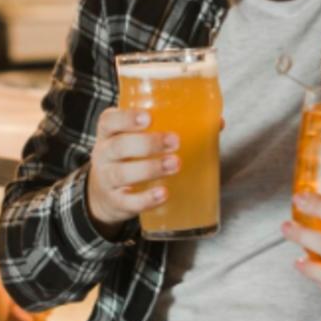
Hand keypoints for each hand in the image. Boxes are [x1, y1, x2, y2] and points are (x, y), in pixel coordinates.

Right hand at [84, 107, 178, 234]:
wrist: (104, 194)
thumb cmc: (130, 156)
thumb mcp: (138, 138)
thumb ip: (170, 126)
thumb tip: (216, 122)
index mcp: (109, 133)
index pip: (109, 121)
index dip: (126, 118)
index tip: (148, 117)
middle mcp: (103, 154)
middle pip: (118, 146)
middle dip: (147, 143)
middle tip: (174, 141)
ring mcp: (107, 180)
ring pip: (122, 173)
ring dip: (149, 168)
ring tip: (174, 164)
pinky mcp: (116, 202)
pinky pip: (127, 202)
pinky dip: (146, 199)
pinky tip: (163, 194)